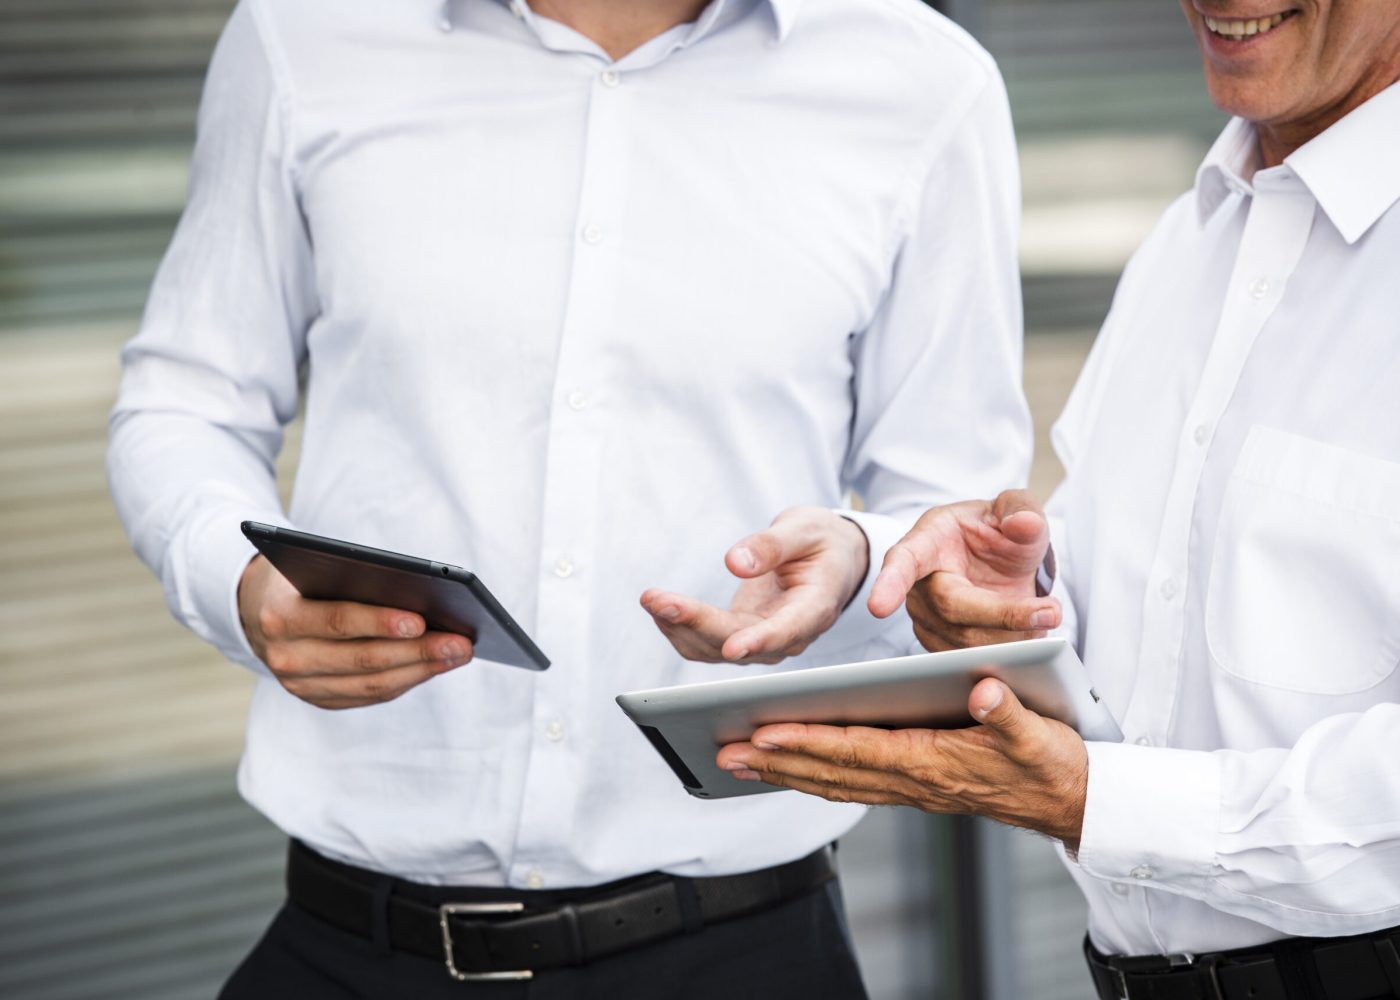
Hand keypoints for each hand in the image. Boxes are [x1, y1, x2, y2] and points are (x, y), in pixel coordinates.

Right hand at [238, 554, 472, 708]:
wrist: (255, 609)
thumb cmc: (300, 577)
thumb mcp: (314, 567)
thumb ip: (353, 579)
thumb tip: (421, 600)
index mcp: (281, 617)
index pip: (338, 622)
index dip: (381, 623)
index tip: (422, 620)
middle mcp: (286, 658)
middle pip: (363, 659)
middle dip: (418, 652)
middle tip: (460, 642)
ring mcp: (300, 685)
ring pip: (371, 684)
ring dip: (422, 670)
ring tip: (458, 654)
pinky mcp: (317, 699)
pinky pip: (370, 694)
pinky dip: (406, 680)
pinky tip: (435, 666)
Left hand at [640, 506, 869, 664]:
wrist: (830, 557)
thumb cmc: (821, 541)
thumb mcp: (805, 529)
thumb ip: (773, 545)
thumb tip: (736, 563)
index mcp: (815, 608)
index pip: (786, 631)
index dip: (758, 642)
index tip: (732, 647)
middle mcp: (789, 634)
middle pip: (738, 642)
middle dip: (696, 623)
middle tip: (659, 601)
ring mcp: (763, 639)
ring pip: (716, 648)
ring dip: (680, 628)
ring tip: (652, 599)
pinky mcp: (742, 635)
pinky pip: (707, 643)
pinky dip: (680, 628)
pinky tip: (661, 608)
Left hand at [716, 678, 1088, 847]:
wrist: (1070, 802)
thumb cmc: (1052, 763)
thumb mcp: (1040, 734)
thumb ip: (1009, 713)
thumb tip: (983, 688)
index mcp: (935, 763)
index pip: (859, 751)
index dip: (811, 742)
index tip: (768, 733)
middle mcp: (915, 781)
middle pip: (833, 771)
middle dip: (778, 761)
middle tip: (726, 750)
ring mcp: (911, 788)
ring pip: (836, 782)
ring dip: (786, 773)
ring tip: (738, 761)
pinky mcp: (914, 787)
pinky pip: (852, 786)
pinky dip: (815, 778)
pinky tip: (789, 770)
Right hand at [869, 489, 1059, 650]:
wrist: (998, 562)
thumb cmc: (997, 532)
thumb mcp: (1014, 509)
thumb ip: (1021, 510)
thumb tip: (1023, 524)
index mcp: (927, 542)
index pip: (904, 562)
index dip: (889, 583)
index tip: (878, 607)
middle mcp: (919, 585)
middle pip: (951, 609)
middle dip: (1004, 614)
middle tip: (1050, 611)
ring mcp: (927, 619)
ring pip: (967, 641)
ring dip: (1014, 635)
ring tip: (1045, 614)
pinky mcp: (942, 645)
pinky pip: (974, 660)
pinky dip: (1009, 651)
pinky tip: (1028, 632)